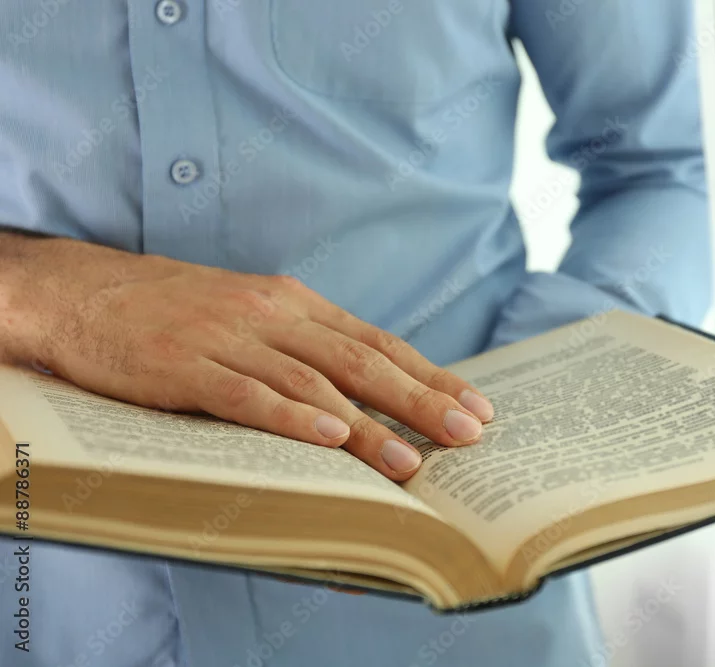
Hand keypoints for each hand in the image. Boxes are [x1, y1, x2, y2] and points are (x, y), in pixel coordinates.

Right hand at [0, 235, 493, 480]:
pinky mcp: (184, 366)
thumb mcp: (255, 315)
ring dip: (368, 424)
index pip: (378, 342)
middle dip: (421, 400)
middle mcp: (273, 316)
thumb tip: (366, 392)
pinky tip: (329, 438)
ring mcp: (229, 339)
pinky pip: (246, 395)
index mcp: (295, 304)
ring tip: (412, 459)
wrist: (87, 292)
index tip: (475, 406)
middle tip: (468, 434)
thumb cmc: (180, 311)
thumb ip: (306, 347)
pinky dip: (292, 418)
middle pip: (361, 361)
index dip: (431, 376)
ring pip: (314, 383)